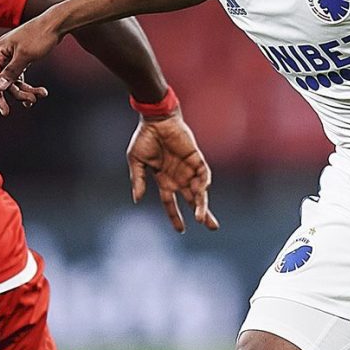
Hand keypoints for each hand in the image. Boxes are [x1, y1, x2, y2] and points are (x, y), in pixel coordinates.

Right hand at [0, 15, 65, 114]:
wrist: (55, 24)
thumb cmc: (39, 36)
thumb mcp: (25, 56)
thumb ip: (11, 72)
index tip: (6, 111)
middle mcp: (0, 55)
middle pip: (3, 83)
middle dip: (18, 93)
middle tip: (33, 100)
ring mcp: (9, 58)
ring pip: (13, 82)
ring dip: (26, 91)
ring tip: (41, 94)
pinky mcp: (19, 60)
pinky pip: (20, 77)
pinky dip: (28, 86)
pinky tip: (39, 92)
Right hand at [128, 112, 218, 232]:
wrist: (155, 119)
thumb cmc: (144, 138)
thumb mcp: (136, 161)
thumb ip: (137, 180)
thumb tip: (136, 199)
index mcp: (164, 179)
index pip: (171, 203)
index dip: (175, 217)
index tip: (181, 230)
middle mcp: (178, 176)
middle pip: (193, 200)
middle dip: (202, 214)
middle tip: (212, 228)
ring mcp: (188, 168)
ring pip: (199, 190)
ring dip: (202, 204)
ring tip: (203, 218)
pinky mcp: (196, 157)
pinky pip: (204, 172)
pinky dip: (204, 182)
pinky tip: (203, 191)